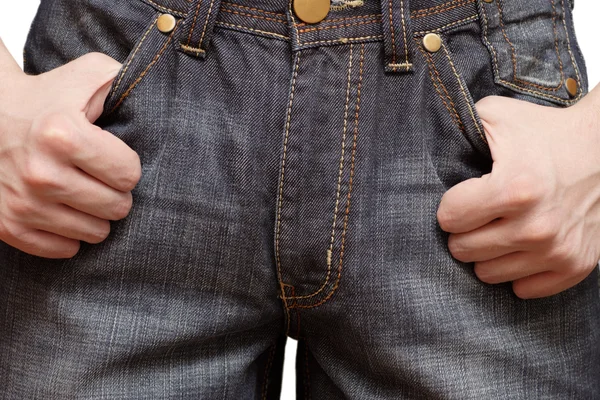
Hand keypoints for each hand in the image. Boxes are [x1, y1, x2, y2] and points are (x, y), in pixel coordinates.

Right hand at [0, 52, 141, 258]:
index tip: (113, 156)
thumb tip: (164, 107)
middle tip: (100, 177)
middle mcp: (40, 173)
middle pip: (117, 208)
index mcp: (62, 134)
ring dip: (96, 215)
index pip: (130, 175)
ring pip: (95, 233)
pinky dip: (70, 233)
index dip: (127, 166)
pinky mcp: (7, 226)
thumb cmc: (49, 97)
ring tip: (82, 190)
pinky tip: (63, 208)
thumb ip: (128, 84)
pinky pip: (64, 249)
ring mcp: (22, 203)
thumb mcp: (90, 75)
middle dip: (116, 193)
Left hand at [437, 94, 599, 298]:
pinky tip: (522, 246)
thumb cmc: (545, 131)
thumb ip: (457, 127)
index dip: (451, 205)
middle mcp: (536, 226)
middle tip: (479, 214)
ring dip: (487, 253)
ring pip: (487, 274)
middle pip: (462, 250)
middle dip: (464, 231)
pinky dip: (518, 270)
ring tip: (500, 228)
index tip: (464, 195)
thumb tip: (422, 144)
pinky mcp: (576, 265)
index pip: (448, 218)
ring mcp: (557, 250)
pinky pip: (524, 289)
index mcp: (514, 188)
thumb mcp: (497, 115)